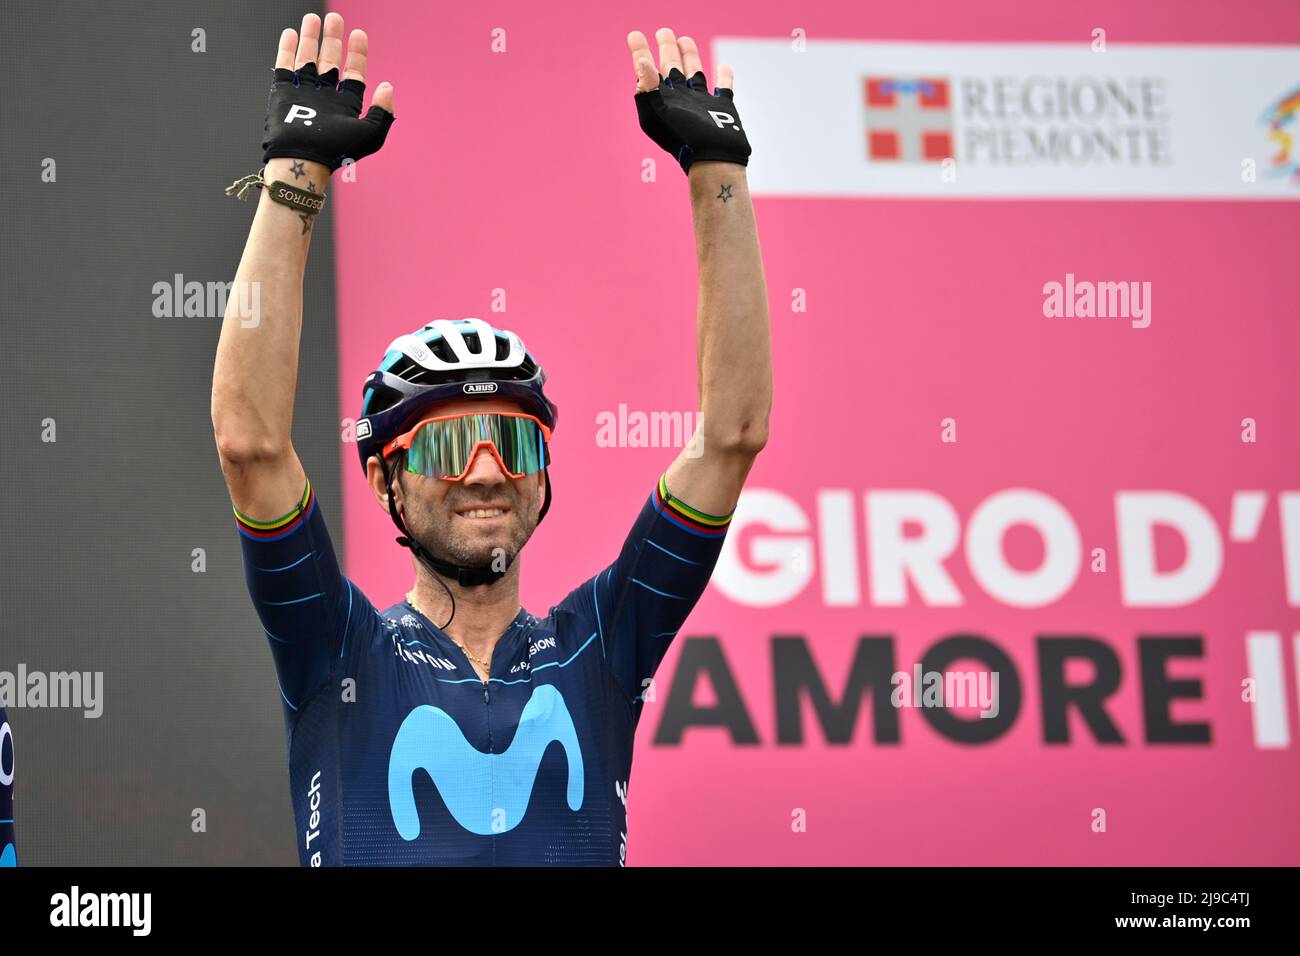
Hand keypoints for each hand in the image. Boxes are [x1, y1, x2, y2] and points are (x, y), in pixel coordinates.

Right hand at [262, 12, 395, 172]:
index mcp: (346, 104)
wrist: (303, 161)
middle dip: (332, 38)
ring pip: (307, 58)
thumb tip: (388, 86)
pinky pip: (285, 67)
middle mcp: (325, 97)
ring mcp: (303, 94)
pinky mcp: (283, 94)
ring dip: (311, 38)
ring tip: (313, 18)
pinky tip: (291, 33)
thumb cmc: (337, 151)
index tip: (359, 33)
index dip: (357, 53)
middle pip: (330, 60)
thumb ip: (383, 112)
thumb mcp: (371, 135)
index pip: (354, 73)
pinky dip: (287, 49)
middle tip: (334, 17)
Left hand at [627, 28, 750, 173]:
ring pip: (694, 73)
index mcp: (662, 100)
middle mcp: (680, 100)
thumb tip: (642, 62)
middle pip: (670, 68)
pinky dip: (724, 77)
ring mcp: (701, 104)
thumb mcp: (656, 114)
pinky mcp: (722, 108)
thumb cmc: (682, 139)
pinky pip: (723, 88)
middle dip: (666, 49)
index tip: (635, 35)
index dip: (640, 52)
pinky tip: (724, 67)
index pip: (647, 71)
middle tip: (664, 31)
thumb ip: (647, 87)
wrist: (712, 160)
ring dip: (689, 56)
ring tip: (684, 39)